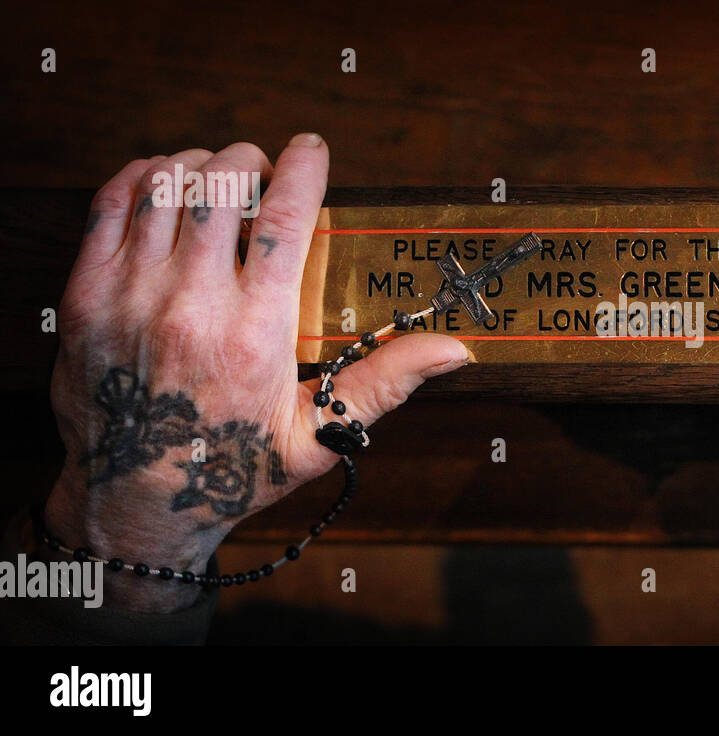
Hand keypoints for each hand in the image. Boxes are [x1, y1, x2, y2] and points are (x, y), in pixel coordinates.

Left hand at [46, 135, 468, 610]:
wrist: (134, 504)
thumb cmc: (232, 469)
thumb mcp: (320, 435)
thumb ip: (385, 383)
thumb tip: (455, 351)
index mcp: (256, 333)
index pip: (283, 218)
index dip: (303, 168)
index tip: (313, 150)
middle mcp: (191, 305)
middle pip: (222, 184)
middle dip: (250, 162)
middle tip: (262, 175)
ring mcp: (130, 295)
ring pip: (165, 184)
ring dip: (198, 167)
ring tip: (215, 181)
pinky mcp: (84, 296)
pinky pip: (108, 205)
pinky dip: (140, 179)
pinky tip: (162, 188)